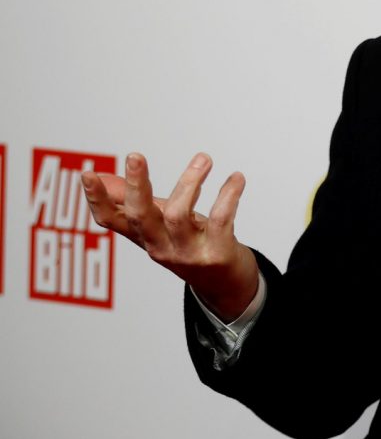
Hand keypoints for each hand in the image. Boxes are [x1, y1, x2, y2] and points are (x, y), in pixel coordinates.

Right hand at [81, 151, 258, 321]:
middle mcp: (161, 247)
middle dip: (137, 186)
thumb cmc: (190, 244)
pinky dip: (228, 196)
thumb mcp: (159, 224)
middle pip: (140, 217)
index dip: (97, 200)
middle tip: (135, 155)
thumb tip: (98, 176)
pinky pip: (220, 220)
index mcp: (144, 236)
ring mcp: (188, 253)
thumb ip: (132, 201)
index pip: (111, 220)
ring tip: (204, 159)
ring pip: (178, 215)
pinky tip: (236, 178)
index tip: (86, 174)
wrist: (226, 283)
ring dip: (190, 183)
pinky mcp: (217, 254)